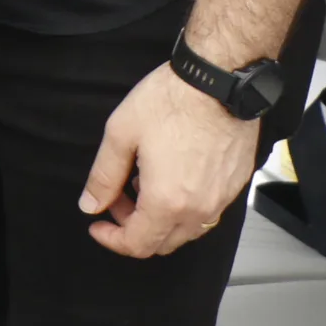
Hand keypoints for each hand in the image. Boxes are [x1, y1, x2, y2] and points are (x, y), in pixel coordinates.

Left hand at [78, 64, 261, 256]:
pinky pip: (206, 213)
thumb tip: (90, 205)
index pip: (137, 244)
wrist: (219, 81)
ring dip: (158, 219)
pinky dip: (182, 207)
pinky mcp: (234, 185)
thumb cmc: (171, 101)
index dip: (111, 239)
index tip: (97, 224)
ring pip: (186, 231)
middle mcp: (199, 209)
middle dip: (133, 228)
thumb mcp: (121, 134)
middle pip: (162, 243)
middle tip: (116, 199)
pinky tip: (169, 177)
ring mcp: (221, 199)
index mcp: (167, 202)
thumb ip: (103, 176)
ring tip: (140, 183)